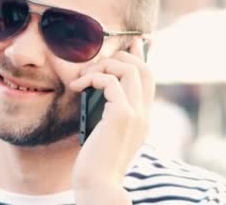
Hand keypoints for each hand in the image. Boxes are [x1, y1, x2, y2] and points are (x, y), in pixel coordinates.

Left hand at [69, 38, 154, 203]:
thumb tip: (98, 89)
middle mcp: (145, 113)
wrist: (97, 184)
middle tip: (93, 66)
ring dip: (103, 66)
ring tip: (82, 78)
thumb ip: (108, 111)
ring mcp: (136, 114)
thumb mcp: (105, 131)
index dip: (140, 56)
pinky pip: (111, 81)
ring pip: (130, 69)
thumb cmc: (96, 161)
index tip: (131, 42)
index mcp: (143, 117)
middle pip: (143, 67)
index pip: (149, 77)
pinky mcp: (122, 116)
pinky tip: (77, 87)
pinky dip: (92, 78)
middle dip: (119, 57)